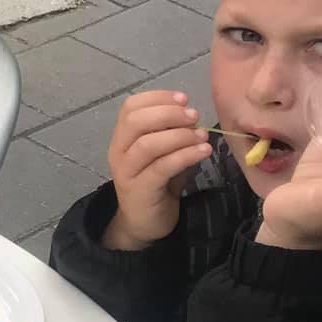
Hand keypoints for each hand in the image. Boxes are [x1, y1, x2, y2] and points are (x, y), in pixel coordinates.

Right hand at [101, 90, 211, 251]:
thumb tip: (193, 117)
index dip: (157, 97)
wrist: (143, 223)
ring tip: (203, 136)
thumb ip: (172, 134)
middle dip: (168, 113)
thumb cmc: (156, 184)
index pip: (130, 107)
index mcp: (122, 137)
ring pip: (148, 144)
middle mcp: (119, 152)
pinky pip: (162, 167)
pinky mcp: (140, 190)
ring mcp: (127, 172)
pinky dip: (185, 156)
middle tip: (194, 116)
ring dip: (180, 135)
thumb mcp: (163, 154)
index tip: (184, 99)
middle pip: (136, 121)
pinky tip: (203, 152)